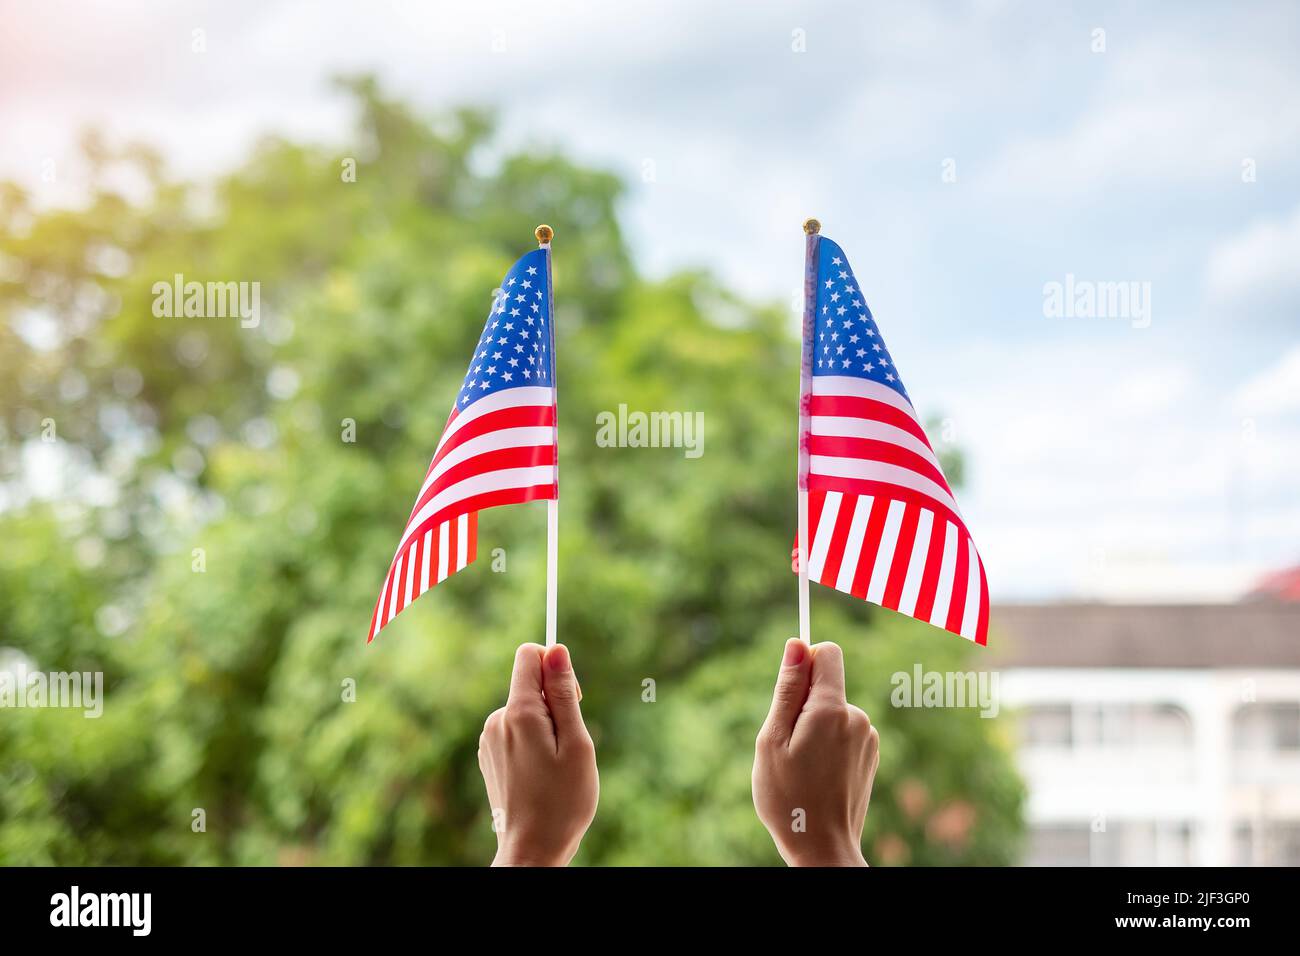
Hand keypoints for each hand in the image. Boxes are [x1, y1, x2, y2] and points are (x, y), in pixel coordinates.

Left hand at [478, 643, 598, 865]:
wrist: (532, 850)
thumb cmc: (563, 802)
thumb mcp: (577, 744)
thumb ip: (564, 694)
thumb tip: (557, 649)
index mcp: (520, 713)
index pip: (529, 655)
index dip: (555, 667)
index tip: (572, 698)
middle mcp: (497, 720)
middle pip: (529, 683)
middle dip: (555, 702)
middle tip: (569, 744)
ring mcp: (489, 738)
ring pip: (525, 709)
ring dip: (545, 727)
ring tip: (554, 765)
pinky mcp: (489, 754)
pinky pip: (516, 730)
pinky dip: (533, 742)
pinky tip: (540, 773)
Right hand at [752, 638, 878, 865]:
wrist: (821, 849)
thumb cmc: (788, 796)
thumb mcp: (773, 738)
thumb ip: (788, 688)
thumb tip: (797, 643)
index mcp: (832, 709)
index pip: (828, 653)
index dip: (805, 662)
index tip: (789, 689)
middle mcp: (857, 718)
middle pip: (828, 685)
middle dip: (804, 704)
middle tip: (788, 746)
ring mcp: (867, 738)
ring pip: (833, 712)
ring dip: (815, 728)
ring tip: (803, 766)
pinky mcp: (870, 756)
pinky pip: (843, 733)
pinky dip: (828, 745)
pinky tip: (818, 775)